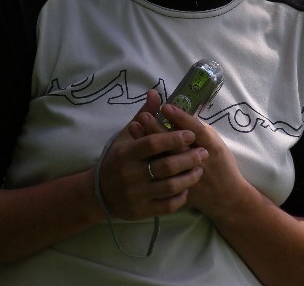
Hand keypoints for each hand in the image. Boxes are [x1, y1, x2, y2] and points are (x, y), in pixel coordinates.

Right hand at [97, 92, 207, 220]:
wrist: (99, 193)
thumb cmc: (118, 158)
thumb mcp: (126, 135)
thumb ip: (143, 115)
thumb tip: (155, 92)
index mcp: (126, 153)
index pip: (152, 143)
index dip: (173, 138)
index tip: (191, 134)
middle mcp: (130, 174)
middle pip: (165, 166)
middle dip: (188, 158)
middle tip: (203, 152)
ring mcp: (135, 195)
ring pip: (169, 187)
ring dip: (188, 177)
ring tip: (200, 169)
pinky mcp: (141, 211)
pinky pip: (166, 206)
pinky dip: (180, 197)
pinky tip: (187, 188)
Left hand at [134, 103, 248, 222]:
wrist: (225, 196)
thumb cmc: (221, 163)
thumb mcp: (214, 142)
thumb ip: (198, 128)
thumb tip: (178, 112)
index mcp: (210, 145)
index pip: (195, 129)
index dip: (180, 118)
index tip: (165, 106)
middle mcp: (198, 160)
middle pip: (176, 144)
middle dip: (158, 128)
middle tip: (143, 115)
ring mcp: (187, 176)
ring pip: (165, 158)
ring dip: (148, 141)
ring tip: (134, 127)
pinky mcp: (178, 188)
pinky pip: (160, 174)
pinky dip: (148, 160)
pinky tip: (135, 150)